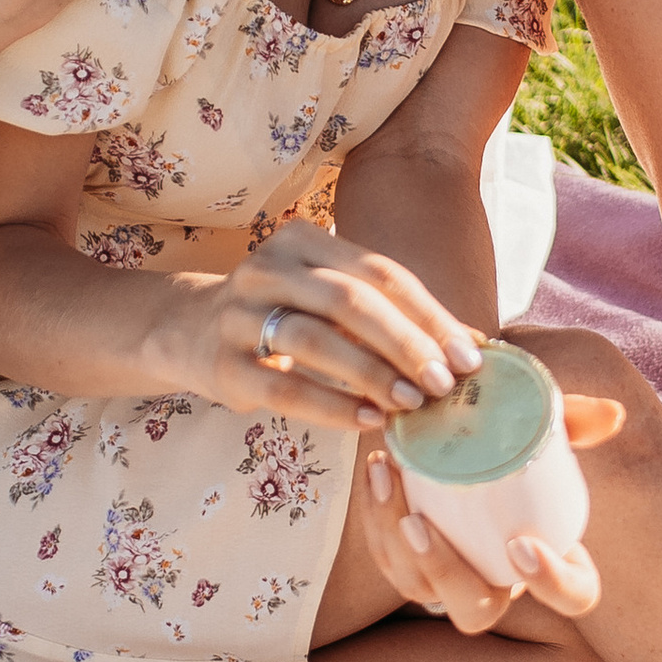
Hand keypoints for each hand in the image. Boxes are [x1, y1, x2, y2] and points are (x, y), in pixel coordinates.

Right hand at [153, 223, 492, 429]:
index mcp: (303, 240)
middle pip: (350, 301)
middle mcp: (267, 268)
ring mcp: (239, 314)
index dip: (429, 314)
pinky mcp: (223, 364)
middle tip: (446, 382)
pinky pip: (285, 386)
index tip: (469, 355)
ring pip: (316, 340)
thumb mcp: (328, 297)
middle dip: (406, 343)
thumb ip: (389, 314)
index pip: (380, 272)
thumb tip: (474, 346)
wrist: (187, 330)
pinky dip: (332, 406)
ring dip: (372, 374)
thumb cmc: (282, 314)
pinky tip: (369, 421)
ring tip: (412, 403)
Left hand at [355, 408, 613, 631]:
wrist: (468, 451)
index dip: (553, 583)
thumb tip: (611, 414)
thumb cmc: (518, 452)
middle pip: (474, 612)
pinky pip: (387, 559)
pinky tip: (378, 470)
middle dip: (443, 570)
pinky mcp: (407, 567)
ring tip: (387, 474)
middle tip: (420, 521)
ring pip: (416, 586)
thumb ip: (574, 423)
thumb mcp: (546, 433)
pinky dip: (376, 517)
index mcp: (553, 568)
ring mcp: (447, 585)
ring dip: (393, 536)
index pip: (572, 597)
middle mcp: (498, 589)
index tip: (523, 543)